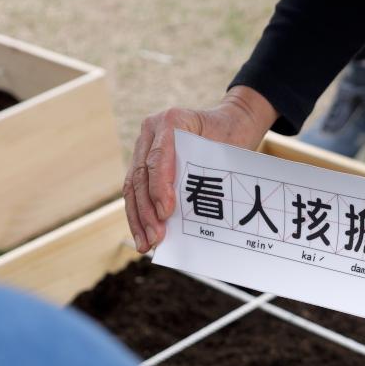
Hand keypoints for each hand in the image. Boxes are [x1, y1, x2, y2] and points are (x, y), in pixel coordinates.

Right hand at [124, 86, 277, 252]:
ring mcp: (144, 145)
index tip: (166, 212)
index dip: (159, 187)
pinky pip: (136, 190)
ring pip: (132, 186)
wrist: (231, 122)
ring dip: (138, 218)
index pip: (157, 158)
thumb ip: (207, 173)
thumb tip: (196, 213)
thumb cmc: (231, 138)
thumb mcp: (226, 150)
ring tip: (145, 244)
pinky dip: (139, 214)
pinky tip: (143, 235)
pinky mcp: (143, 162)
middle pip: (141, 175)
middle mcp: (151, 131)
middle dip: (146, 211)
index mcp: (171, 120)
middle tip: (156, 238)